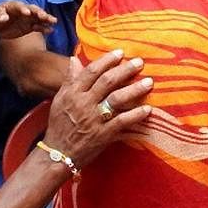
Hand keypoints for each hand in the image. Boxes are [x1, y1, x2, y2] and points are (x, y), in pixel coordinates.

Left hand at [0, 1, 56, 39]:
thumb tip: (4, 18)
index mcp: (13, 5)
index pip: (20, 6)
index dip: (23, 9)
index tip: (27, 13)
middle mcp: (23, 10)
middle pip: (33, 10)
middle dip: (39, 12)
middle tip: (43, 16)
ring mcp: (28, 18)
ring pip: (39, 17)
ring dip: (46, 19)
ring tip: (53, 21)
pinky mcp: (30, 26)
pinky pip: (38, 27)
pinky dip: (44, 28)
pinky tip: (50, 30)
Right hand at [42, 50, 153, 168]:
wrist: (58, 154)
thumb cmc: (60, 125)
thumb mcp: (60, 99)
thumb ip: (70, 79)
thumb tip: (74, 58)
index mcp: (73, 93)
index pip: (92, 71)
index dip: (107, 60)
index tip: (120, 53)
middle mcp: (84, 103)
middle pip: (107, 82)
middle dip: (125, 70)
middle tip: (140, 62)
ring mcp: (94, 119)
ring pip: (117, 99)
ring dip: (134, 90)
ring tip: (149, 82)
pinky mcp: (103, 134)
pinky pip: (122, 122)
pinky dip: (135, 115)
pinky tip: (148, 109)